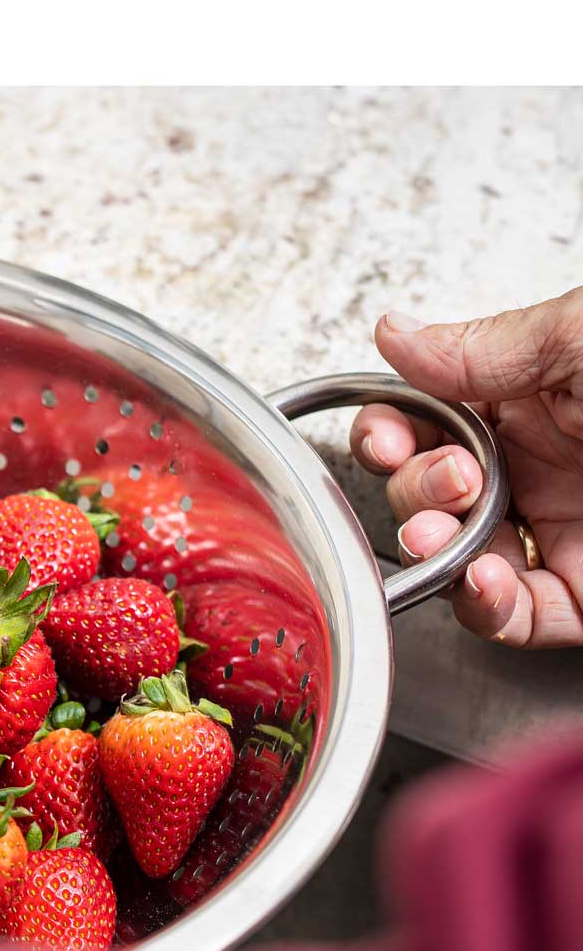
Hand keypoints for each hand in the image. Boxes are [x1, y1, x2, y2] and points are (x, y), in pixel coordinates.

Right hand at [350, 288, 582, 646]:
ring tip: (442, 536)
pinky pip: (513, 615)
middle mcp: (543, 465)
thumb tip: (398, 334)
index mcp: (539, 395)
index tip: (386, 436)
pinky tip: (482, 579)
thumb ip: (483, 347)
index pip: (431, 418)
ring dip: (432, 550)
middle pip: (431, 490)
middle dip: (418, 488)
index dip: (393, 430)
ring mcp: (564, 532)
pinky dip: (482, 606)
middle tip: (453, 480)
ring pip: (459, 557)